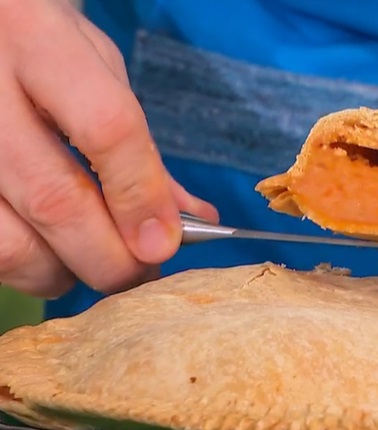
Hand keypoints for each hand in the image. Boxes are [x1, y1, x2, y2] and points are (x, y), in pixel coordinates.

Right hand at [0, 0, 216, 297]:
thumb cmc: (45, 51)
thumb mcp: (98, 72)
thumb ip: (138, 144)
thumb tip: (191, 220)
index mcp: (39, 41)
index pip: (105, 127)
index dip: (142, 194)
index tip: (166, 241)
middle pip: (56, 200)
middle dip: (112, 256)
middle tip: (142, 270)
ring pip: (10, 242)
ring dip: (64, 271)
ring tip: (92, 263)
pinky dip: (26, 266)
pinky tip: (48, 254)